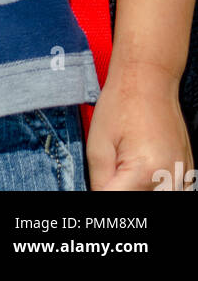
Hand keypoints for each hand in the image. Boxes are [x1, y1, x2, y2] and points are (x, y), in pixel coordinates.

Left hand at [86, 61, 193, 190]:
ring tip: (126, 174)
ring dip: (138, 192)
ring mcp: (183, 177)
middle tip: (111, 177)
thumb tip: (98, 200)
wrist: (148, 79)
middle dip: (120, 193)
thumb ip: (99, 182)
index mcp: (144, 172)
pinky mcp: (188, 173)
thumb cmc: (120, 105)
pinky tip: (144, 176)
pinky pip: (173, 193)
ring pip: (158, 200)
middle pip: (139, 205)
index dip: (101, 197)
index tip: (98, 186)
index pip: (117, 203)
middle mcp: (170, 179)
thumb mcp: (97, 145)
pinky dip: (157, 189)